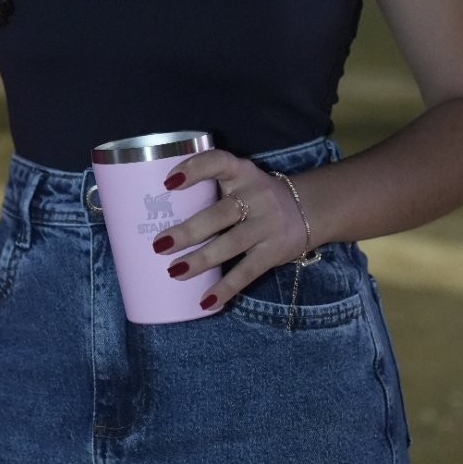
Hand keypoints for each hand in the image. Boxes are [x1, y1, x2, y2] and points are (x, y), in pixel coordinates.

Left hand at [150, 149, 307, 310]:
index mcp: (241, 172)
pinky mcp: (274, 251)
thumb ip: (209, 189)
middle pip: (221, 213)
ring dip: (202, 260)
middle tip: (159, 244)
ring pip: (232, 243)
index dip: (194, 169)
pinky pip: (247, 272)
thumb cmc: (253, 196)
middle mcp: (256, 195)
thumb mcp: (238, 181)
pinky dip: (226, 288)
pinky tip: (205, 301)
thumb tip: (156, 212)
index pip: (218, 162)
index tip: (168, 183)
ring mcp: (267, 224)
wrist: (306, 211)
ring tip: (174, 271)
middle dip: (189, 230)